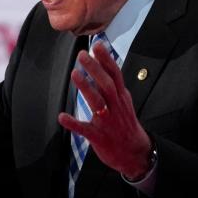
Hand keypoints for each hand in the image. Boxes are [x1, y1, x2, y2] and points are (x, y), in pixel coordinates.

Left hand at [58, 42, 150, 179]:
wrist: (134, 152)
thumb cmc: (124, 123)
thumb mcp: (123, 101)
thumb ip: (112, 84)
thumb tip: (103, 63)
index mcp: (121, 97)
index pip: (115, 74)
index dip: (107, 59)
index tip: (98, 44)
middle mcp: (116, 106)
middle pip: (106, 84)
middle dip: (95, 69)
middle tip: (82, 55)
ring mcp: (107, 121)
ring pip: (97, 102)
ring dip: (86, 88)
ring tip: (74, 74)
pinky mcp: (99, 137)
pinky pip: (85, 129)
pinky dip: (74, 123)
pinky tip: (62, 116)